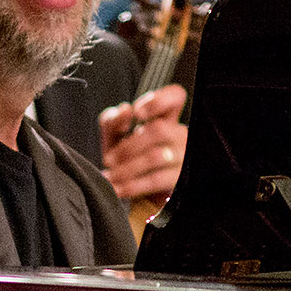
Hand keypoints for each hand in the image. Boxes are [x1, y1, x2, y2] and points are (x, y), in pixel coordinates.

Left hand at [98, 84, 186, 199]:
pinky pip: (156, 179)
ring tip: (110, 176)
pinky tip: (118, 189)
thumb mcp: (116, 138)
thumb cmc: (130, 159)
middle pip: (158, 130)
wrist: (143, 195)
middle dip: (128, 146)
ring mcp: (183, 156)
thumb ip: (114, 121)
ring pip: (156, 156)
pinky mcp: (180, 179)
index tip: (136, 112)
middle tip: (108, 159)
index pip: (175, 96)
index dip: (158, 100)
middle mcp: (178, 134)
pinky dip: (132, 186)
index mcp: (166, 118)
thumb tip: (124, 110)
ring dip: (127, 168)